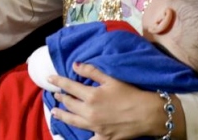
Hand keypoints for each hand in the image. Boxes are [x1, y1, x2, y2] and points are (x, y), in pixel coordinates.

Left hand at [48, 63, 181, 139]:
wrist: (147, 114)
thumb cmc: (130, 93)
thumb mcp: (111, 79)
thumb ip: (91, 71)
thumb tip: (74, 65)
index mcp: (90, 95)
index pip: (68, 86)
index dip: (57, 81)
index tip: (49, 78)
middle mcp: (89, 112)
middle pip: (69, 104)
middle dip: (61, 98)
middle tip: (55, 95)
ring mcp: (95, 127)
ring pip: (73, 121)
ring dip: (62, 115)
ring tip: (55, 112)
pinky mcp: (103, 137)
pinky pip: (89, 139)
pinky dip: (81, 136)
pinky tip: (74, 134)